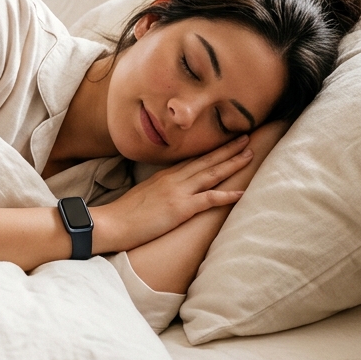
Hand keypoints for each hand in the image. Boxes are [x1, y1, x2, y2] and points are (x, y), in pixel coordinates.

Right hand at [124, 119, 289, 293]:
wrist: (110, 223)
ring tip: (249, 153)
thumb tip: (168, 193)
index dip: (211, 150)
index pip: (193, 159)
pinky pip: (209, 199)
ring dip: (232, 163)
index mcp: (164, 176)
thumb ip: (158, 190)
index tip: (226, 141)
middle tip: (246, 136)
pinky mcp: (180, 208)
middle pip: (205, 160)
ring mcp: (178, 192)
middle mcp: (173, 179)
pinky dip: (227, 195)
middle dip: (227, 148)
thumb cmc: (123, 214)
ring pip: (211, 173)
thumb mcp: (142, 195)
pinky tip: (242, 192)